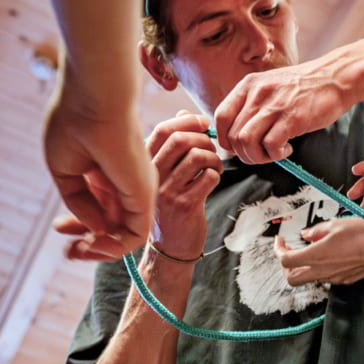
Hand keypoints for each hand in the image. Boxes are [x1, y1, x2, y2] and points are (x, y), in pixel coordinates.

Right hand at [45, 66, 156, 260]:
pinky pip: (134, 236)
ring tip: (78, 253)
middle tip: (70, 254)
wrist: (93, 101)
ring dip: (101, 253)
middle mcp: (124, 184)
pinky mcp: (144, 197)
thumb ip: (79, 203)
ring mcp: (136, 191)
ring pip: (124, 236)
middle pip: (112, 228)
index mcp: (105, 174)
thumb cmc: (74, 124)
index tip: (61, 235)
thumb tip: (96, 230)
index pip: (100, 211)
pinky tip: (95, 245)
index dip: (81, 230)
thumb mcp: (66, 171)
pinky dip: (115, 249)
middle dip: (91, 248)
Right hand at [148, 111, 222, 260]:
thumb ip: (174, 146)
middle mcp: (153, 177)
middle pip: (180, 140)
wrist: (170, 249)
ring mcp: (167, 192)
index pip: (163, 130)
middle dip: (203, 139)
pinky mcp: (185, 205)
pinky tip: (214, 182)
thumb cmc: (172, 208)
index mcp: (147, 166)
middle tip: (212, 150)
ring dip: (214, 158)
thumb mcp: (167, 175)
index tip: (204, 124)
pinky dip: (217, 175)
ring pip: (196, 157)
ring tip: (215, 168)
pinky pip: (208, 178)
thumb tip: (185, 114)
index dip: (187, 121)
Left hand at [215, 61, 352, 162]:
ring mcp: (274, 106)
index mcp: (247, 85)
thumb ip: (251, 106)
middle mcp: (257, 94)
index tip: (240, 147)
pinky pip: (270, 146)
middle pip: (233, 136)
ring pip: (247, 142)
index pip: (220, 118)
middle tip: (261, 154)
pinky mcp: (292, 118)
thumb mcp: (269, 87)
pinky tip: (287, 150)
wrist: (335, 77)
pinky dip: (276, 155)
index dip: (225, 140)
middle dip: (245, 154)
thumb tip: (237, 135)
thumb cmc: (303, 87)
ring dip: (258, 157)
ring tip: (272, 154)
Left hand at [274, 217, 363, 286]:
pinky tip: (325, 257)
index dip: (278, 250)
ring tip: (307, 252)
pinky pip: (324, 278)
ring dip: (302, 267)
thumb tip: (307, 234)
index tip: (280, 241)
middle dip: (285, 267)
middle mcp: (323, 270)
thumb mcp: (336, 224)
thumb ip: (316, 231)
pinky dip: (318, 269)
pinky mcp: (343, 280)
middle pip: (291, 278)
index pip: (285, 260)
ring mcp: (333, 278)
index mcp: (317, 255)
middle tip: (288, 252)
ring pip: (307, 279)